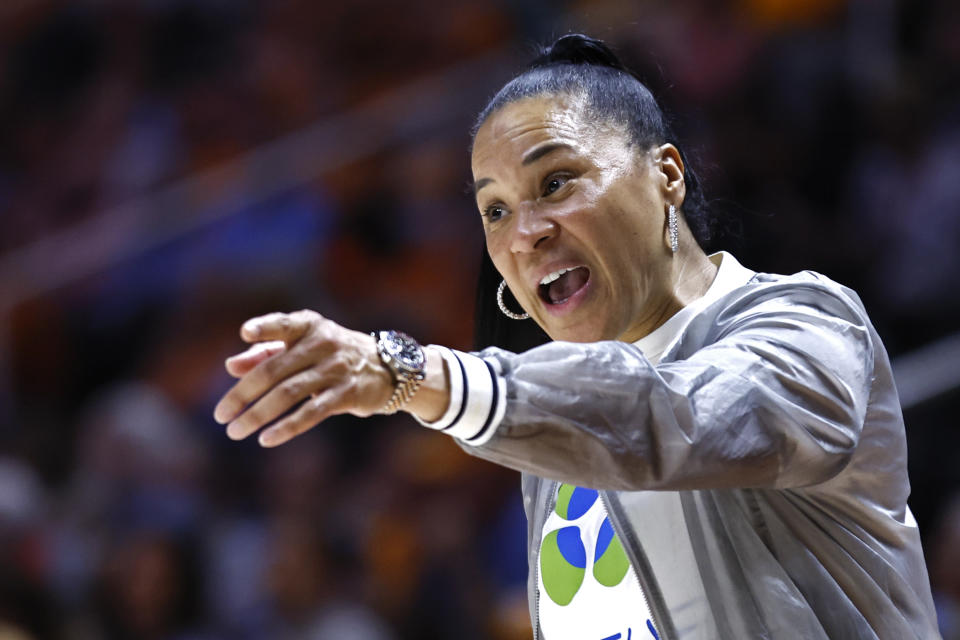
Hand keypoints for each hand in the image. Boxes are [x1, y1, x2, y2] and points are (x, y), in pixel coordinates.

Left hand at [213, 310, 393, 446]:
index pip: (284, 324)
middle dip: (243, 394)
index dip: (265, 328)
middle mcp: (322, 344)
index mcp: (308, 327)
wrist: (386, 369)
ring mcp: (336, 369)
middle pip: (274, 370)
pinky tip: (266, 439)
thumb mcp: (302, 347)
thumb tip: (230, 366)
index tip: (245, 333)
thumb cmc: (331, 356)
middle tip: (220, 415)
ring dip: (258, 415)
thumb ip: (265, 353)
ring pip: (288, 394)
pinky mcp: (347, 394)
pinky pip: (312, 412)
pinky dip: (287, 427)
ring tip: (235, 431)